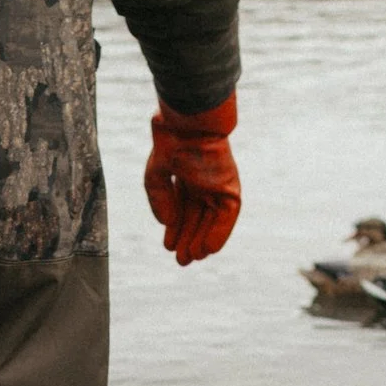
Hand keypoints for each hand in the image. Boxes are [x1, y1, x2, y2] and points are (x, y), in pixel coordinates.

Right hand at [143, 94, 240, 265]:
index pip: (183, 209)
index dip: (176, 229)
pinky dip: (218, 234)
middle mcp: (204, 184)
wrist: (189, 124)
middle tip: (181, 261)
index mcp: (186, 178)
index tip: (168, 246)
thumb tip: (167, 224)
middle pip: (197, 218)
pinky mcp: (230, 188)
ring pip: (211, 220)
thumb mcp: (156, 175)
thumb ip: (159, 200)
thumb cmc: (171, 141)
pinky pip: (226, 216)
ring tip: (192, 258)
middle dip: (189, 239)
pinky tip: (207, 250)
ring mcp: (218, 186)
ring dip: (202, 241)